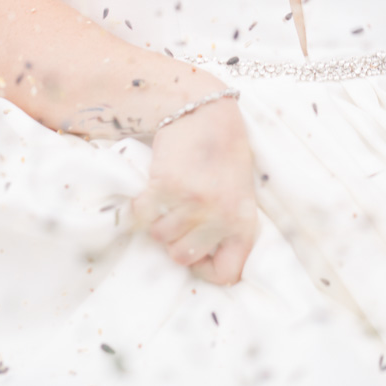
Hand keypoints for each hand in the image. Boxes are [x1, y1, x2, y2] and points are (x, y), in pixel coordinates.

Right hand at [131, 93, 258, 285]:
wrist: (208, 111)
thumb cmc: (224, 153)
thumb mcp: (240, 193)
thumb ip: (226, 226)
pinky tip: (156, 185)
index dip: (205, 268)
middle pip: (181, 258)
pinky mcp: (167, 186)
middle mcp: (221, 216)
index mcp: (243, 221)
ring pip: (159, 237)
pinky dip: (142, 204)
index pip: (227, 275)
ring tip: (170, 195)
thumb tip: (201, 263)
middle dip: (174, 240)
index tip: (196, 251)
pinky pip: (143, 214)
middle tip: (178, 215)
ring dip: (158, 219)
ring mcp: (193, 202)